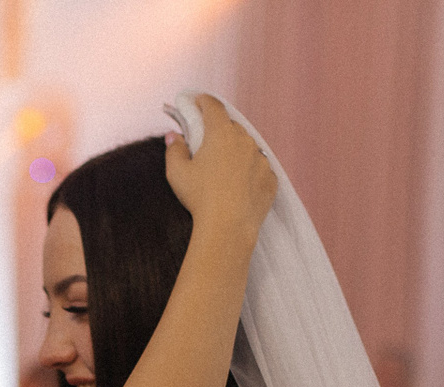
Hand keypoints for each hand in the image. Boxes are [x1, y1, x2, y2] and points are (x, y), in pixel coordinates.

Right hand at [164, 94, 276, 238]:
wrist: (229, 227)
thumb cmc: (200, 198)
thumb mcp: (177, 173)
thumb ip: (174, 150)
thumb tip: (174, 136)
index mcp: (221, 133)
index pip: (213, 106)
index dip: (203, 101)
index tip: (196, 102)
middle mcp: (244, 140)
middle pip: (231, 126)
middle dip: (218, 130)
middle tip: (206, 143)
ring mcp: (260, 159)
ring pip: (246, 147)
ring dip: (235, 151)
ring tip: (223, 169)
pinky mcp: (270, 178)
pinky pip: (258, 168)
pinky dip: (248, 171)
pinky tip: (237, 186)